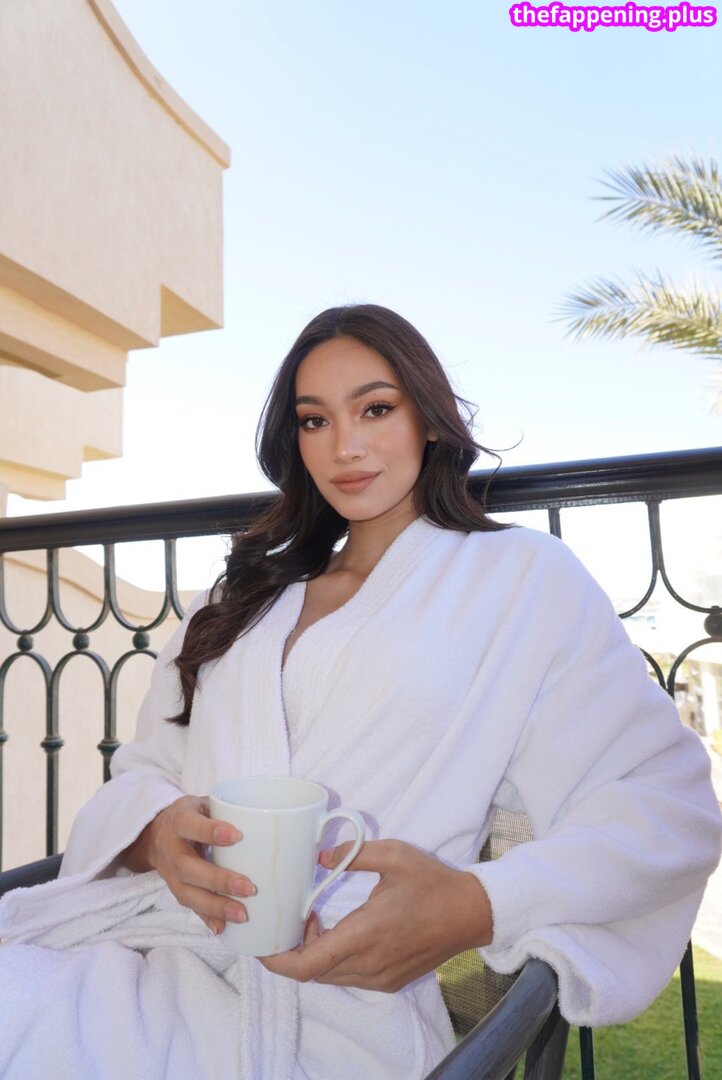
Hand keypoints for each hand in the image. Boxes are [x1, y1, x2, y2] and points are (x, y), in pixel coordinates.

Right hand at [121, 794, 254, 935]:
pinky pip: (190, 907)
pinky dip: (206, 919)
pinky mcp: (175, 890)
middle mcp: (170, 849)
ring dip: (215, 906)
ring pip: (187, 894)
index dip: (211, 832)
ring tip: (242, 914)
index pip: (191, 826)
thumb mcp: (205, 804)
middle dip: (218, 880)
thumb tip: (266, 821)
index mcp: (178, 821)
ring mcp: (169, 874)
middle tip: (249, 888)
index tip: (238, 836)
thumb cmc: (194, 815)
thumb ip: (227, 811)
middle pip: (187, 868)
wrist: (158, 833)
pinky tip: (223, 928)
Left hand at [259, 839, 492, 991]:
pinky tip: (340, 930)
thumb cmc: (432, 882)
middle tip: (290, 917)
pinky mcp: (390, 982)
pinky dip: (334, 959)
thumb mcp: (392, 855)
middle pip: (312, 973)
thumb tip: (317, 855)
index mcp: (364, 935)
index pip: (307, 965)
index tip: (262, 943)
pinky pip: (349, 977)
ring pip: (330, 977)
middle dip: (292, 950)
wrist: (471, 913)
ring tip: (315, 918)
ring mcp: (380, 978)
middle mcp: (369, 965)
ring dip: (314, 954)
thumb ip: (350, 853)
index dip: (277, 960)